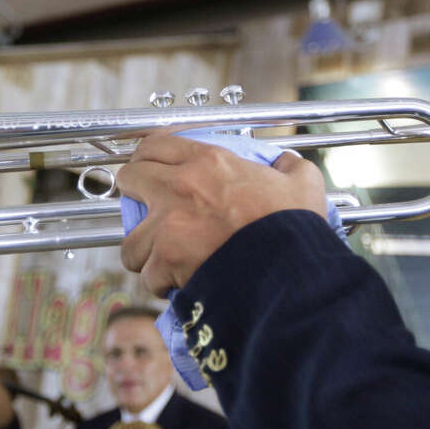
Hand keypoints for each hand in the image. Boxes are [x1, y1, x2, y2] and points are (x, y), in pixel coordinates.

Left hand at [117, 134, 327, 294]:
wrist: (287, 268)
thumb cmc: (293, 225)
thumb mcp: (301, 182)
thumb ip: (288, 167)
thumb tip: (286, 162)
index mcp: (208, 161)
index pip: (155, 144)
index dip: (148, 156)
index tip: (150, 167)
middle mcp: (179, 187)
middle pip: (128, 180)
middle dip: (133, 195)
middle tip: (150, 208)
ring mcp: (167, 226)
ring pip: (130, 240)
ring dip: (145, 251)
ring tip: (161, 259)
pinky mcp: (165, 261)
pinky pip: (148, 276)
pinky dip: (161, 283)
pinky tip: (177, 284)